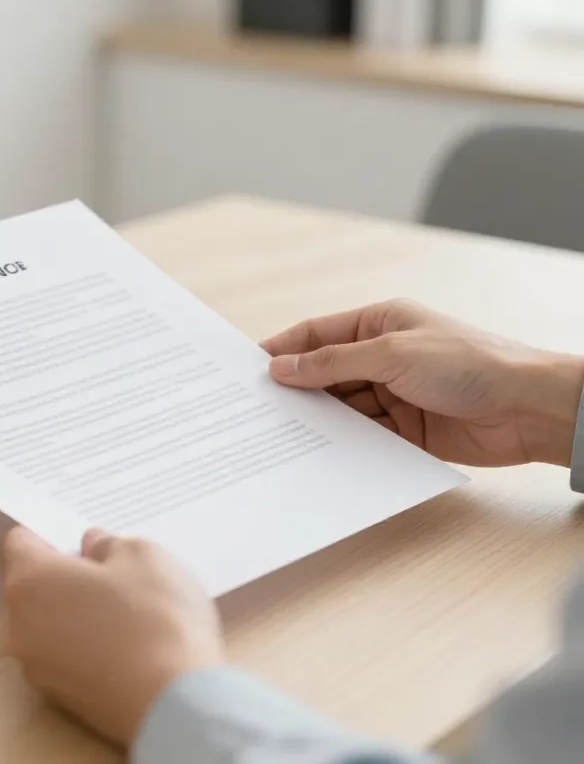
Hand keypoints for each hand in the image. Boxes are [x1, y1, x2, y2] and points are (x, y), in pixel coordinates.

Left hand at [1, 527, 224, 745]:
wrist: (174, 705)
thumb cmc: (155, 618)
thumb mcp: (143, 555)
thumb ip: (108, 544)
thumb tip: (91, 549)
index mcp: (29, 581)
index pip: (17, 541)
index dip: (49, 534)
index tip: (81, 539)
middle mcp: (19, 626)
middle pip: (31, 585)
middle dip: (65, 574)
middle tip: (113, 573)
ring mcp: (37, 668)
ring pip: (48, 623)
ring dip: (76, 612)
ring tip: (127, 613)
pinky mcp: (60, 699)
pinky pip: (65, 656)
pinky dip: (86, 646)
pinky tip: (127, 647)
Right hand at [261, 299, 583, 466]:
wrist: (528, 409)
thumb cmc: (468, 363)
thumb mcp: (391, 353)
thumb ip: (333, 362)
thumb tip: (282, 368)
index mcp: (379, 324)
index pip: (317, 335)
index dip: (283, 350)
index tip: (248, 368)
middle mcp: (382, 358)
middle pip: (323, 373)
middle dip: (294, 389)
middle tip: (256, 408)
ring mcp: (392, 395)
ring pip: (339, 408)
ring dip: (315, 419)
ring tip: (279, 434)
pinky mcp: (403, 431)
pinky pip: (360, 436)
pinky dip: (340, 443)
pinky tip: (316, 453)